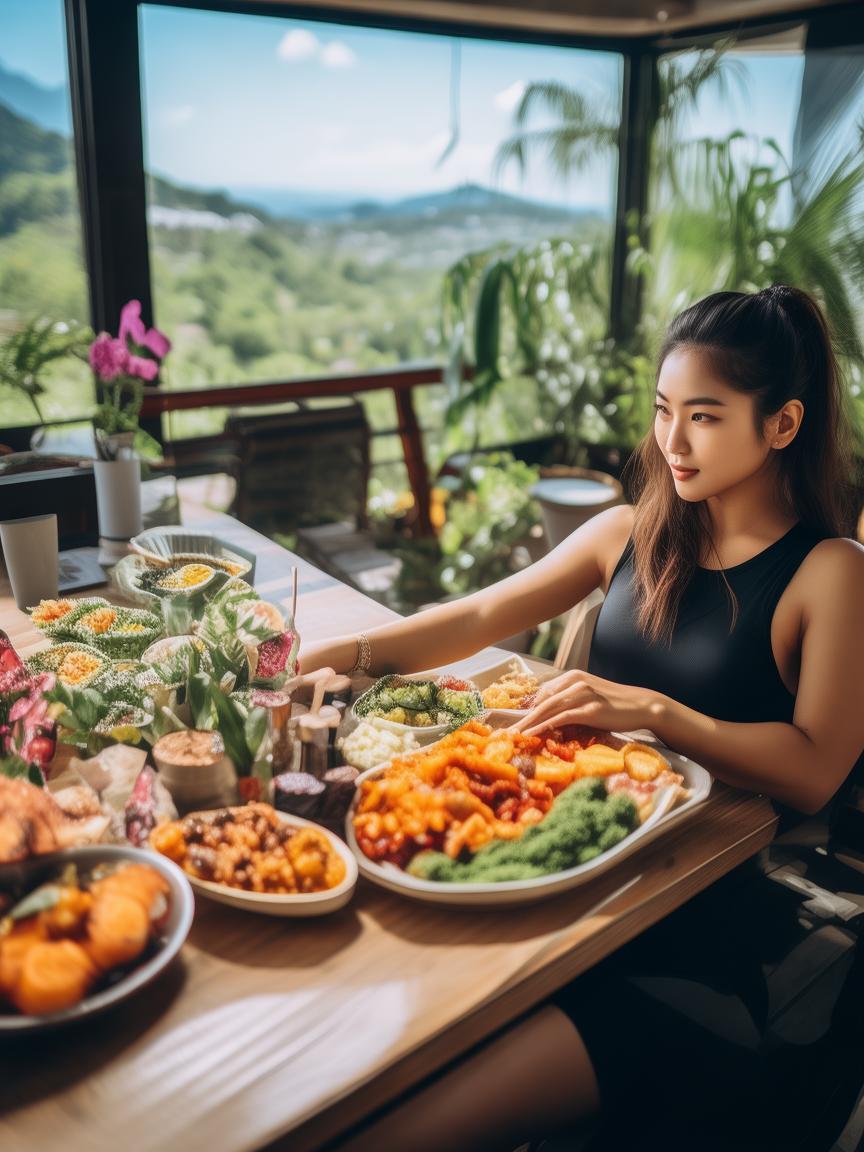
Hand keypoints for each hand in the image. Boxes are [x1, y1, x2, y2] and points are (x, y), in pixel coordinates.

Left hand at [511, 670, 663, 735]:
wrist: (641, 705)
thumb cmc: (615, 704)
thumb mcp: (590, 695)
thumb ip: (571, 700)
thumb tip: (550, 716)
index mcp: (573, 677)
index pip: (543, 693)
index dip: (527, 708)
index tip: (514, 721)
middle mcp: (575, 682)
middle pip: (542, 701)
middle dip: (523, 717)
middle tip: (508, 732)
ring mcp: (583, 694)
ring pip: (548, 708)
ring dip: (530, 723)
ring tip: (516, 735)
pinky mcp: (590, 709)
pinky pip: (562, 718)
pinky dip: (545, 726)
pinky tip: (534, 734)